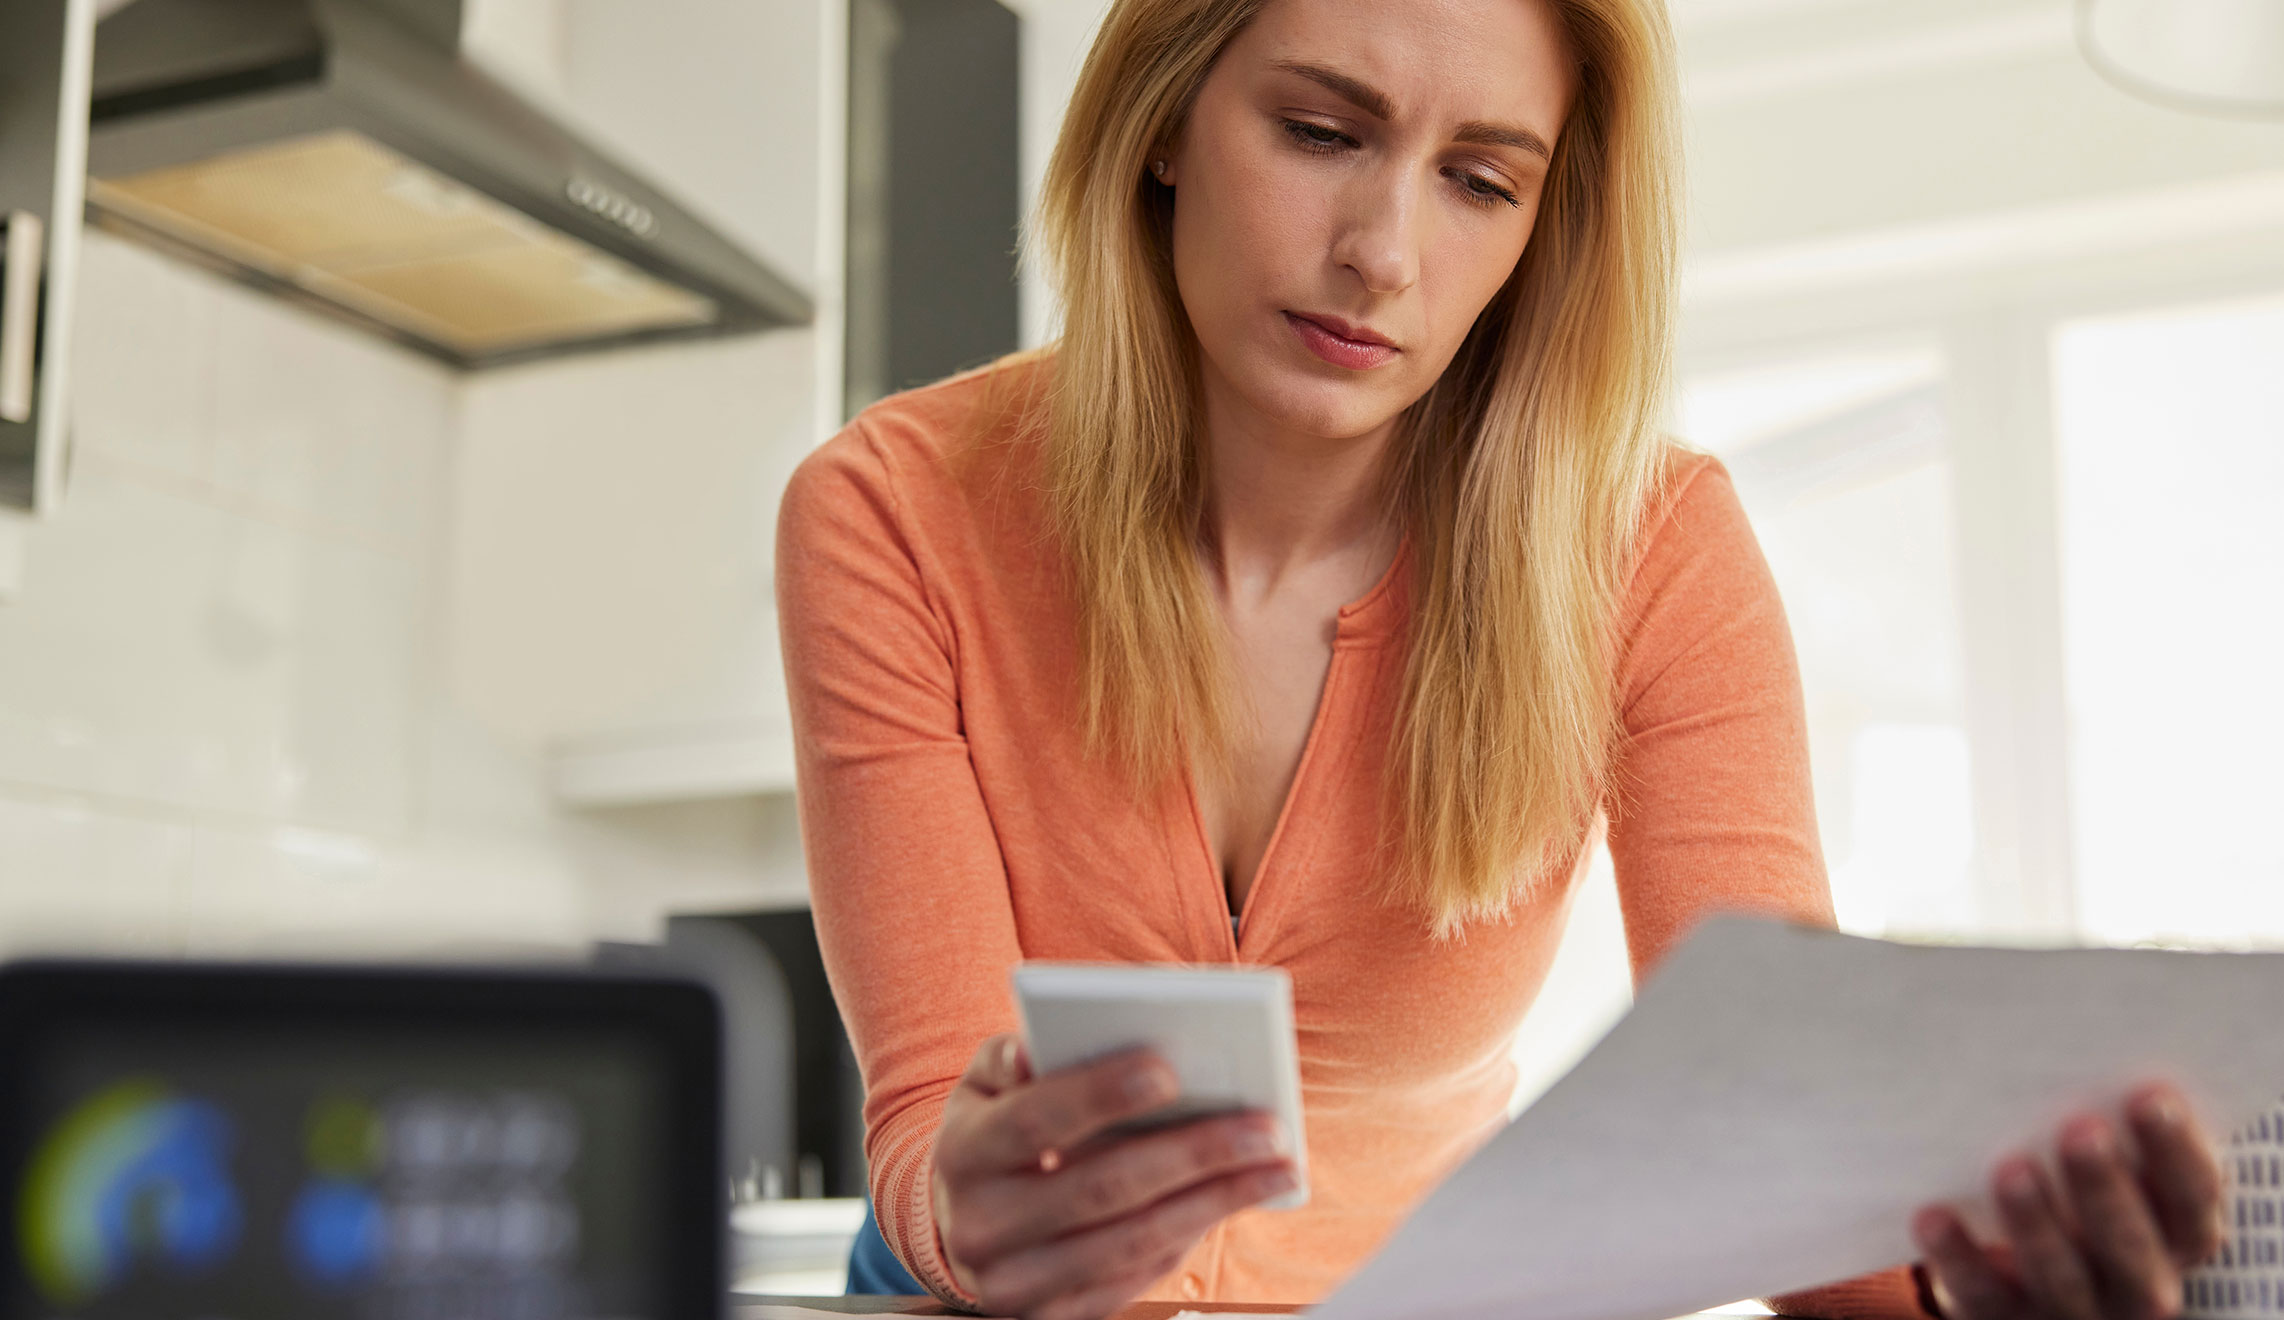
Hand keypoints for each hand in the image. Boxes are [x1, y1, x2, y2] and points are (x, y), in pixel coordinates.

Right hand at [928, 1032, 1298, 1319]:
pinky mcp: (1054, 1316)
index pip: (1035, 1120)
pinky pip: (1137, 1277)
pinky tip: (1235, 1200)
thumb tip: (1035, 1050)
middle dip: (1193, 1154)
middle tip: (1265, 1127)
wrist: (963, 1220)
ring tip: (1276, 1165)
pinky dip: (1192, 1236)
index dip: (1100, 1095)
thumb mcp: (985, 1085)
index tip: (1169, 1069)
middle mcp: (981, 1227)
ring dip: (1216, 1202)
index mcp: (962, 1154)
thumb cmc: (995, 1132)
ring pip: (1132, 1241)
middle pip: (1102, 1188)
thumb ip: (1009, 1057)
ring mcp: (1016, 1283)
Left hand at [1912, 1082, 2227, 1319]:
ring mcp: (2073, 1310)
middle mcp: (2137, 1284)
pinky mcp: (2004, 1318)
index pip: (2194, 1201)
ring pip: (2062, 1280)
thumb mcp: (2105, 1164)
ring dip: (2037, 1224)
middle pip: (2134, 1250)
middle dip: (2107, 1189)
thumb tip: (2060, 1032)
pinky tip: (1931, 1215)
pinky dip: (1957, 1255)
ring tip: (2011, 1166)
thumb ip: (2103, 1122)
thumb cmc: (2072, 1188)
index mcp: (2174, 1236)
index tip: (2149, 1095)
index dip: (2177, 1152)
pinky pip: (1981, 1294)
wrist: (2019, 1268)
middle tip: (2080, 1128)